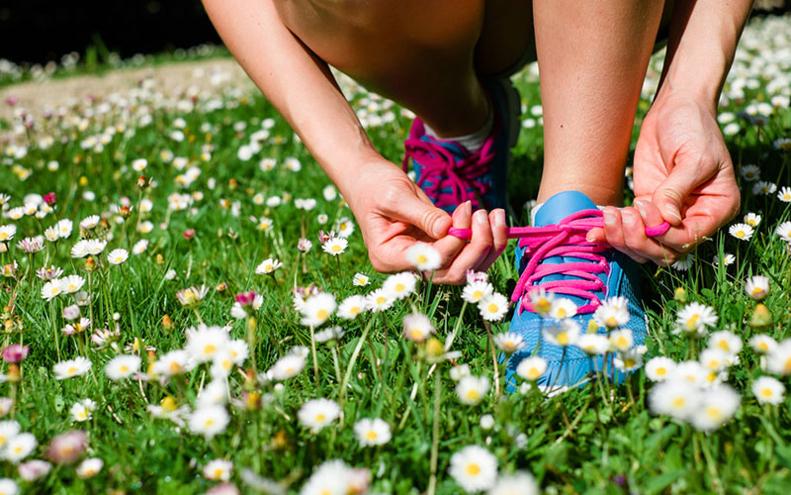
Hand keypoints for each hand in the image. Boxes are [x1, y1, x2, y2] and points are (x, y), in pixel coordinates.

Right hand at [343, 160, 507, 283]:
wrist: (366, 178)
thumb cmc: (374, 185)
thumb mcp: (397, 196)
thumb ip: (424, 215)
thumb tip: (451, 229)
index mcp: (389, 257)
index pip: (431, 263)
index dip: (454, 243)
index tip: (464, 210)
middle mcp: (408, 266)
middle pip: (452, 273)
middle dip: (476, 247)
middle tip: (483, 214)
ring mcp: (424, 260)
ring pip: (465, 268)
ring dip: (487, 245)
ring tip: (494, 214)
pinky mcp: (437, 250)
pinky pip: (466, 255)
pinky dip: (485, 240)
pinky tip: (492, 218)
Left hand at [589, 92, 739, 264]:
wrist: (676, 108)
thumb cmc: (694, 128)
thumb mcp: (693, 157)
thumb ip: (677, 189)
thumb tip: (666, 221)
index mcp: (716, 210)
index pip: (688, 240)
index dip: (663, 234)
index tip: (646, 207)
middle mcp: (692, 220)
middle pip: (664, 252)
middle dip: (638, 239)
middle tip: (623, 215)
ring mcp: (666, 216)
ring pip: (643, 248)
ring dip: (622, 238)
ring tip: (609, 214)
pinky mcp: (644, 208)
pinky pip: (628, 231)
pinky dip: (610, 235)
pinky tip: (593, 232)